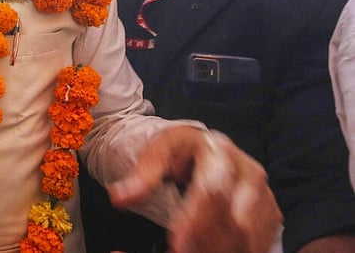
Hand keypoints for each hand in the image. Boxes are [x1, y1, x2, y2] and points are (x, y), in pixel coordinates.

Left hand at [109, 127, 281, 252]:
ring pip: (250, 236)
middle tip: (181, 252)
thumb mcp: (158, 153)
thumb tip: (119, 198)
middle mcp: (250, 173)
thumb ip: (141, 177)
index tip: (175, 243)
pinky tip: (208, 252)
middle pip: (237, 218)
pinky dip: (233, 251)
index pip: (212, 190)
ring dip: (220, 249)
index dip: (194, 220)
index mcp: (220, 151)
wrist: (207, 148)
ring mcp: (264, 196)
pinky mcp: (269, 216)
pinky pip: (258, 243)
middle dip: (208, 242)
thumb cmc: (180, 151)